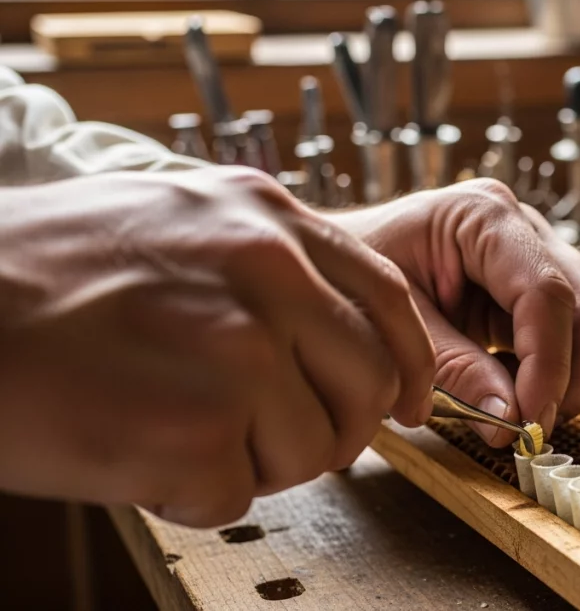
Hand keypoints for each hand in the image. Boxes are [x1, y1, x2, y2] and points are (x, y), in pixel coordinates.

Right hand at [0, 169, 434, 527]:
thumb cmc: (38, 272)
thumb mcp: (175, 219)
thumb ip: (265, 262)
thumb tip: (331, 331)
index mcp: (267, 218)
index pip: (388, 298)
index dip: (408, 363)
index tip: (408, 402)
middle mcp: (268, 273)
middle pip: (368, 384)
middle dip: (331, 428)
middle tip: (267, 438)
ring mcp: (239, 350)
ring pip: (312, 448)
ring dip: (251, 461)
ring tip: (173, 430)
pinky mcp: (197, 429)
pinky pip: (237, 493)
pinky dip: (190, 493)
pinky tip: (136, 452)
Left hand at [333, 179, 579, 446]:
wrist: (330, 269)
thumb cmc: (350, 283)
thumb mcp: (393, 327)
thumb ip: (455, 370)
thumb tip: (512, 422)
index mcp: (482, 216)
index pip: (547, 292)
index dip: (549, 363)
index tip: (532, 421)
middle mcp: (521, 226)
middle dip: (572, 374)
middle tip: (533, 429)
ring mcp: (536, 254)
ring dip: (570, 375)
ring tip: (519, 412)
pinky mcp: (535, 288)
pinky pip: (575, 333)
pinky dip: (557, 370)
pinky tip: (514, 388)